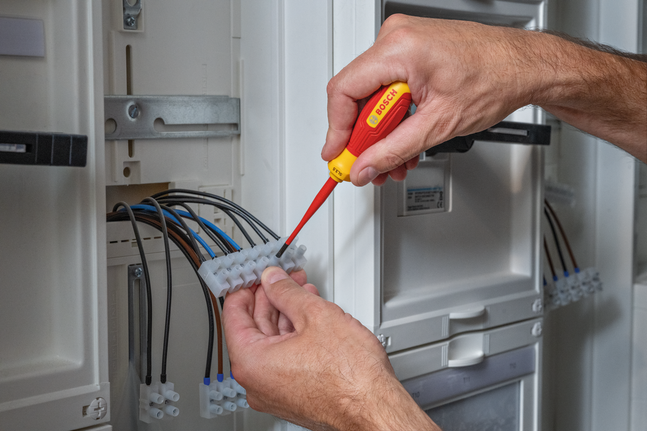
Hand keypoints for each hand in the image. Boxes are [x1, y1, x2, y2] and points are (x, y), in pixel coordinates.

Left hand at [223, 267, 439, 430]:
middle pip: (254, 328)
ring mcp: (275, 391)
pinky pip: (285, 358)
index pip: (234, 313)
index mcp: (252, 362)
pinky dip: (295, 335)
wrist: (375, 408)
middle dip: (273, 298)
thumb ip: (287, 292)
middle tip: (285, 279)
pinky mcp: (294, 395)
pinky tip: (311, 317)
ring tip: (304, 293)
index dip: (247, 287)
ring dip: (287, 314)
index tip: (257, 275)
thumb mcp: (316, 315)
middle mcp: (257, 382)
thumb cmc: (350, 377)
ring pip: (273, 343)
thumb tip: (273, 280)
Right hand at [324, 15, 646, 183]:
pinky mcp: (412, 53)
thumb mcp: (438, 125)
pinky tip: (404, 141)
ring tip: (394, 161)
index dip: (337, 130)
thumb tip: (364, 166)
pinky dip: (393, 118)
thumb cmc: (496, 79)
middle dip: (362, 139)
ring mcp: (403, 43)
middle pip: (356, 96)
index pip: (344, 92)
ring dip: (380, 134)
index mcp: (399, 48)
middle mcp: (396, 39)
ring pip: (372, 97)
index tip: (337, 156)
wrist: (524, 66)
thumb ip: (393, 151)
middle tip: (367, 166)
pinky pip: (388, 88)